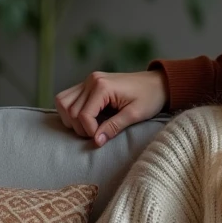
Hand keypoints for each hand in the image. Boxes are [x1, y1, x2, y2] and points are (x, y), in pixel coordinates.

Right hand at [54, 69, 168, 146]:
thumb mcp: (135, 115)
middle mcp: (91, 80)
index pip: (82, 114)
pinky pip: (68, 97)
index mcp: (102, 86)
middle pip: (69, 109)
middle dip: (79, 127)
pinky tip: (86, 119)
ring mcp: (88, 80)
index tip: (100, 138)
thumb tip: (96, 142)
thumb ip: (114, 127)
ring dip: (70, 119)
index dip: (89, 131)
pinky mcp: (89, 83)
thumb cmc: (150, 97)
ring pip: (62, 102)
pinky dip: (71, 110)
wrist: (158, 83)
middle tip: (96, 134)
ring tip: (89, 127)